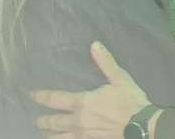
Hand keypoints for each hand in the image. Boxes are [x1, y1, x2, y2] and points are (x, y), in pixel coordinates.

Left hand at [33, 42, 148, 137]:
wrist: (142, 127)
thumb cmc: (130, 102)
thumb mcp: (119, 79)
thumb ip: (105, 62)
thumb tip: (94, 45)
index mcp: (83, 103)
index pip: (55, 99)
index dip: (41, 97)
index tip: (32, 95)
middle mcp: (78, 121)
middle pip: (53, 122)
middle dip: (43, 121)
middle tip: (37, 120)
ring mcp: (84, 136)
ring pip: (59, 138)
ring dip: (50, 136)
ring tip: (45, 135)